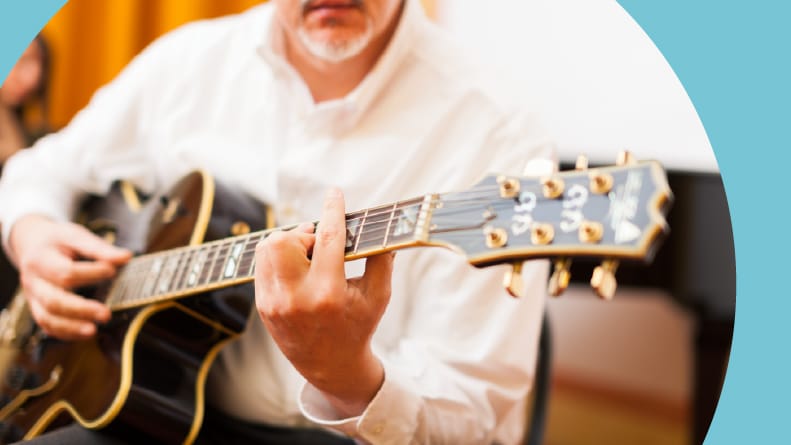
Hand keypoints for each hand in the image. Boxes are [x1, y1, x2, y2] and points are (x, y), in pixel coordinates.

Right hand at [10, 215, 131, 339]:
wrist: (31, 243)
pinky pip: (47, 326)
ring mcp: (33, 297)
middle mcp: (33, 281)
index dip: (90, 273)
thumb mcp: (75, 236)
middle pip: (53, 300)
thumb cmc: (57, 241)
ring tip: (93, 330)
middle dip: (80, 309)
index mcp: (41, 259)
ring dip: (71, 327)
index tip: (112, 271)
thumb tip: (126, 257)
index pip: (65, 271)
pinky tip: (85, 334)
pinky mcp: (37, 308)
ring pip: (47, 318)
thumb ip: (99, 248)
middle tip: (106, 314)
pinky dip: (65, 333)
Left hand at [255, 189, 394, 416]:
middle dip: (303, 234)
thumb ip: (381, 259)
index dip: (333, 211)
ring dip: (289, 244)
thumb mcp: (378, 296)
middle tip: (320, 244)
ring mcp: (274, 302)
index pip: (329, 240)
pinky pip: (262, 264)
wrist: (331, 366)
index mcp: (327, 294)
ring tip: (309, 257)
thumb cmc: (358, 327)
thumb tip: (384, 229)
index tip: (335, 193)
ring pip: (268, 248)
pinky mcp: (262, 305)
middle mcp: (295, 298)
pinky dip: (280, 258)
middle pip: (284, 240)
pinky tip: (298, 270)